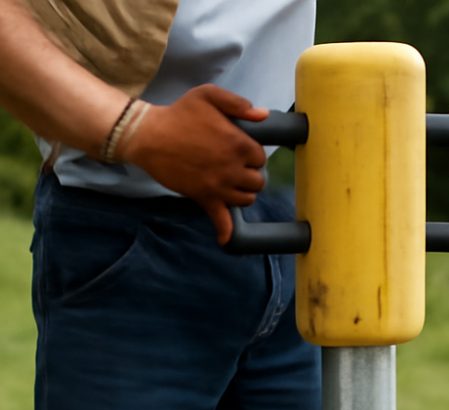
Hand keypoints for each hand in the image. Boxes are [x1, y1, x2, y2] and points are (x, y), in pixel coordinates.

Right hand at [120, 85, 267, 243]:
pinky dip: (226, 231)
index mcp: (239, 143)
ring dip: (243, 193)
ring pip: (247, 198)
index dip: (252, 155)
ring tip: (231, 184)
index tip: (240, 151)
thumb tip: (263, 115)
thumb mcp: (208, 96)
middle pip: (258, 180)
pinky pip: (221, 220)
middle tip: (235, 168)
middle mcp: (234, 168)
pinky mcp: (206, 198)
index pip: (261, 157)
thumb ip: (237, 103)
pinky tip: (226, 239)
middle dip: (250, 174)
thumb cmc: (179, 114)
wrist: (149, 136)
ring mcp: (221, 186)